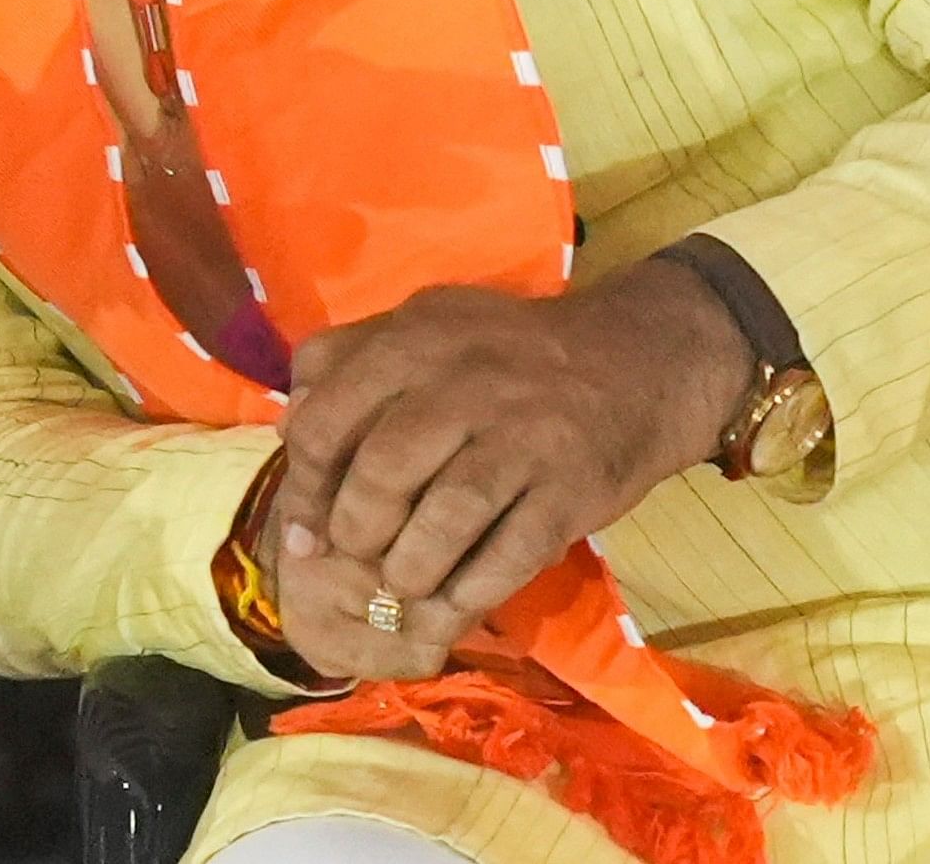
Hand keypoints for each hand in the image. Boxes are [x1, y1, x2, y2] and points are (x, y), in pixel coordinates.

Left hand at [265, 265, 750, 682]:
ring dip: (407, 568)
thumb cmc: (510, 357)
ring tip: (399, 582)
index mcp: (417, 339)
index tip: (304, 528)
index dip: (306, 485)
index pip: (329, 419)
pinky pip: (510, 554)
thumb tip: (290, 429)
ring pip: (443, 518)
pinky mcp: (572, 488)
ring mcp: (525, 437)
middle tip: (352, 557)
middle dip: (354, 530)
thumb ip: (351, 362)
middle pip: (381, 472)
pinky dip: (469, 591)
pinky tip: (450, 604)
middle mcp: (468, 383)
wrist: (639, 363)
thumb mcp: (426, 326)